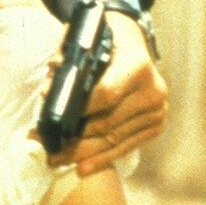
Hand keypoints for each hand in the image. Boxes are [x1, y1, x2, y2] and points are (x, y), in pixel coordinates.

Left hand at [49, 12, 166, 175]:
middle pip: (108, 123)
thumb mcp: (83, 37)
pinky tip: (83, 168)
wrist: (132, 40)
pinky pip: (126, 145)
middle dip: (75, 138)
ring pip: (114, 139)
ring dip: (85, 153)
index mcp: (137, 66)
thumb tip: (48, 91)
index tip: (55, 124)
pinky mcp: (156, 125)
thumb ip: (63, 58)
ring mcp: (157, 110)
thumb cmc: (103, 38)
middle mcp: (153, 90)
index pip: (105, 94)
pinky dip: (103, 157)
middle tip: (47, 149)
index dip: (80, 111)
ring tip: (58, 161)